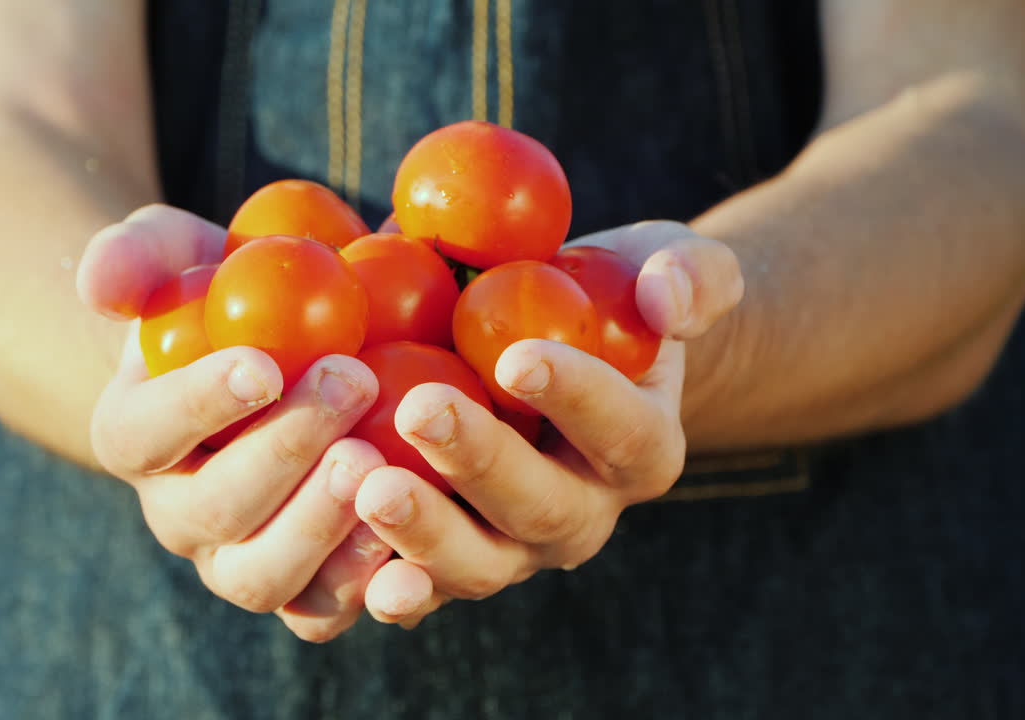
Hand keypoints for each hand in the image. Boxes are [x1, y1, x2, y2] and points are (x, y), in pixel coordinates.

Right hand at [77, 204, 395, 641]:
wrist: (280, 353)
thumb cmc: (221, 296)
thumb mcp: (172, 255)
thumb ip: (130, 259)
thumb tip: (100, 288)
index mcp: (135, 435)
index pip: (146, 433)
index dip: (198, 405)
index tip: (263, 365)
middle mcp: (178, 512)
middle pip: (214, 511)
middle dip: (284, 450)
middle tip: (353, 381)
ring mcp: (238, 558)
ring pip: (263, 576)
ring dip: (321, 524)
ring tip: (377, 458)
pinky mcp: (303, 587)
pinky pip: (321, 610)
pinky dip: (363, 584)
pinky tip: (407, 531)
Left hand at [354, 220, 743, 626]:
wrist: (550, 352)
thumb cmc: (608, 296)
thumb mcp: (661, 265)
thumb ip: (691, 274)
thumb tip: (665, 296)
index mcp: (640, 447)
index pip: (622, 430)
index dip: (577, 399)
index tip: (519, 356)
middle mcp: (580, 512)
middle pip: (540, 507)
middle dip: (481, 464)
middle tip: (421, 410)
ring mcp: (510, 547)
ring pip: (476, 564)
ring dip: (422, 532)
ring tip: (366, 483)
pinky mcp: (443, 561)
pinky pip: (414, 584)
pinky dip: (372, 578)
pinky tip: (333, 548)